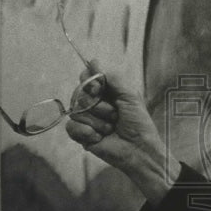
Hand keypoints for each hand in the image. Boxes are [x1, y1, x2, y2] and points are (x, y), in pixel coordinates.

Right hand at [64, 62, 178, 203]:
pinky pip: (71, 127)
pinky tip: (99, 138)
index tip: (99, 89)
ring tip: (110, 128)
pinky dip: (87, 132)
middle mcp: (93, 102)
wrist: (139, 149)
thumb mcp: (130, 95)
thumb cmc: (138, 122)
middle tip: (114, 115)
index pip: (86, 76)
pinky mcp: (80, 134)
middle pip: (78, 93)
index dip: (89, 81)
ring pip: (76, 111)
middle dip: (98, 105)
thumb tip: (93, 61)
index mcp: (105, 91)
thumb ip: (112, 77)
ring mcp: (86, 118)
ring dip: (97, 121)